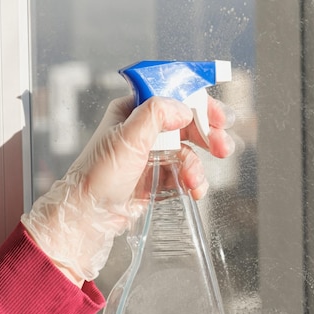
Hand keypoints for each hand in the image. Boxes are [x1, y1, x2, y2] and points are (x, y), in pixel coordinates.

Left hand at [21, 95, 235, 286]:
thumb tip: (184, 108)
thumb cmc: (98, 175)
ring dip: (198, 167)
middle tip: (223, 147)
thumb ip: (156, 115)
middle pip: (188, 125)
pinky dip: (193, 182)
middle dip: (208, 137)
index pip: (173, 98)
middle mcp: (145, 131)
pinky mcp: (159, 178)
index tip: (218, 117)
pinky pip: (186, 175)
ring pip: (190, 153)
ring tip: (195, 181)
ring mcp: (153, 155)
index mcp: (134, 112)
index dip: (199, 105)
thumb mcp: (126, 138)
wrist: (90, 216)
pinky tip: (194, 191)